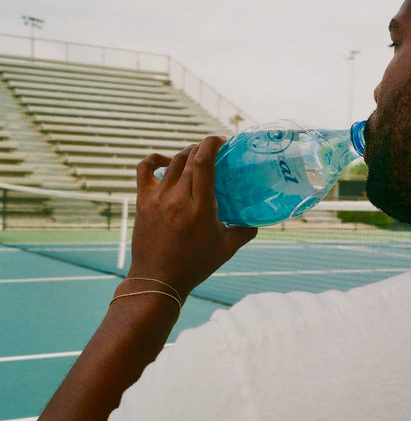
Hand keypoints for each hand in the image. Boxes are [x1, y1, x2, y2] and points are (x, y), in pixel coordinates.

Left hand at [129, 136, 257, 299]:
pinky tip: (167, 162)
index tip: (222, 140)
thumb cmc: (194, 265)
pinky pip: (145, 168)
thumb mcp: (227, 249)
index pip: (204, 161)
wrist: (157, 280)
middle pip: (189, 156)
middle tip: (214, 153)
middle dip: (203, 148)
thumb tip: (257, 220)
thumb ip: (245, 231)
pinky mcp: (143, 200)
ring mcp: (157, 197)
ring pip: (173, 161)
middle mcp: (177, 197)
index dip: (212, 143)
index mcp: (200, 207)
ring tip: (197, 158)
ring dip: (187, 153)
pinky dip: (156, 158)